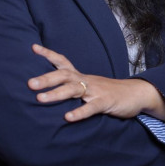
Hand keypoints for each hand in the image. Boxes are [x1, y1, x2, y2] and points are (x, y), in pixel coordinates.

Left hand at [28, 44, 164, 123]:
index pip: (62, 61)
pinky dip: (79, 112)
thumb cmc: (108, 91)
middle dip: (46, 78)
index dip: (48, 54)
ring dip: (56, 94)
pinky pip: (90, 107)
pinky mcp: (105, 102)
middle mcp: (86, 80)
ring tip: (40, 99)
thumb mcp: (89, 86)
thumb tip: (51, 90)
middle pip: (63, 75)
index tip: (33, 47)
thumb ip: (73, 87)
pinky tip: (67, 118)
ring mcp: (95, 91)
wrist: (135, 93)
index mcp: (81, 76)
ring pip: (74, 89)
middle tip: (29, 83)